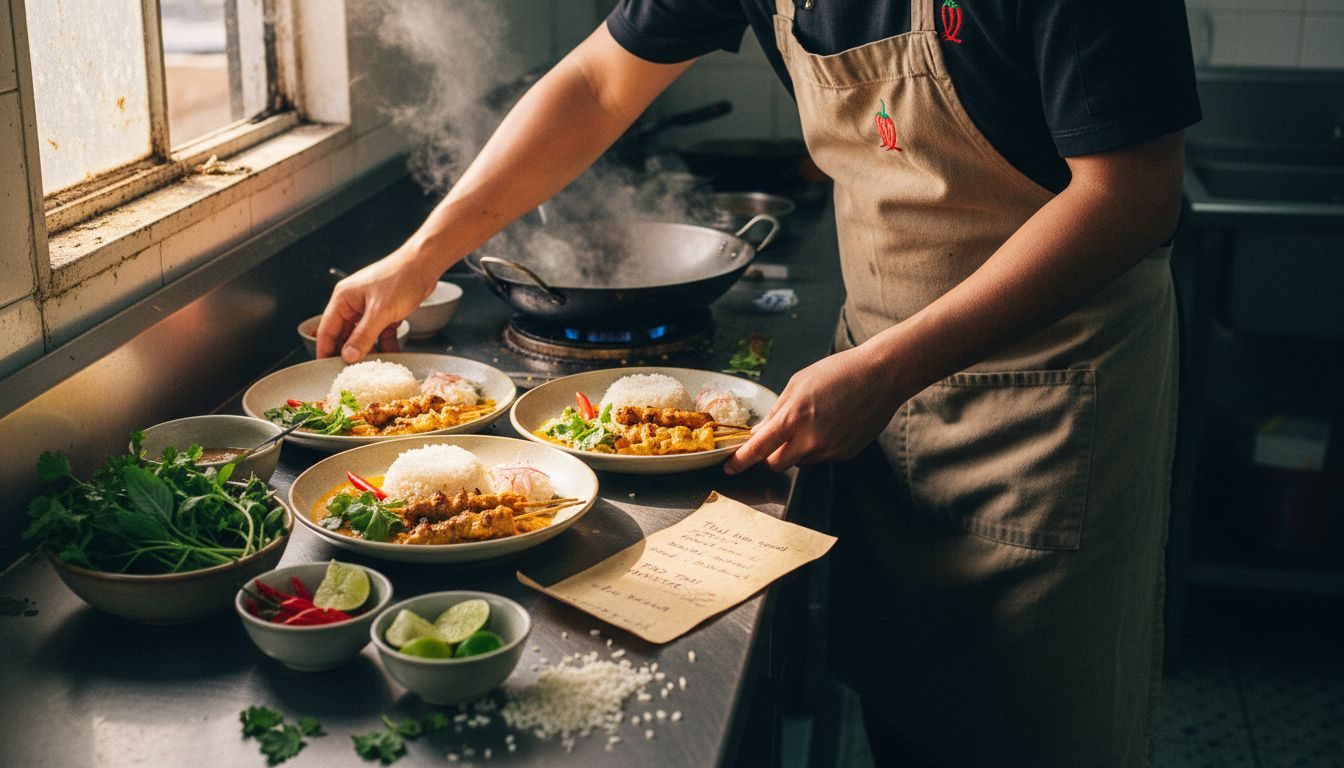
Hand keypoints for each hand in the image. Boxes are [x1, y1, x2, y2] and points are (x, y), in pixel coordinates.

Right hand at [316, 244, 439, 361]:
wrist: (425, 265)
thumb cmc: (400, 278)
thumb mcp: (380, 311)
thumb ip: (363, 335)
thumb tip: (348, 355)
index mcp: (343, 298)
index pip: (327, 329)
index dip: (325, 349)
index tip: (326, 368)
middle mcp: (354, 303)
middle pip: (345, 334)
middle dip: (349, 352)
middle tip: (352, 372)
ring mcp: (370, 307)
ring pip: (364, 335)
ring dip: (369, 350)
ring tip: (372, 367)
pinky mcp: (386, 310)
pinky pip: (380, 332)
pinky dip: (385, 343)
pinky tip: (391, 354)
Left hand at [723, 346, 905, 473]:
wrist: (882, 376)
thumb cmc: (839, 372)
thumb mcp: (798, 383)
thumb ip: (777, 411)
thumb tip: (760, 432)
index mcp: (794, 418)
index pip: (758, 449)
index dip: (741, 461)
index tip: (729, 467)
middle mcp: (810, 440)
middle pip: (777, 464)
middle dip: (771, 455)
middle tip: (778, 438)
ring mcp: (830, 450)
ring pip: (801, 460)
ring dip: (798, 449)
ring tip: (816, 421)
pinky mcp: (846, 454)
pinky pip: (823, 457)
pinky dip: (821, 446)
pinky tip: (834, 424)